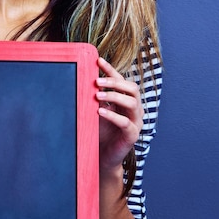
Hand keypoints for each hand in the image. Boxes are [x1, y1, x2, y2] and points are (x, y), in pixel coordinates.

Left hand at [96, 57, 143, 173]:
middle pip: (132, 88)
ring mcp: (136, 122)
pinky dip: (113, 116)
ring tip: (97, 95)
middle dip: (115, 82)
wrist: (103, 158)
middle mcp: (134, 109)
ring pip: (132, 102)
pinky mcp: (132, 135)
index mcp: (127, 101)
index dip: (111, 70)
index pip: (122, 80)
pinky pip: (126, 122)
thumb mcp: (96, 111)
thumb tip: (82, 80)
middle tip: (97, 81)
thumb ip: (95, 98)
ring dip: (114, 96)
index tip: (98, 61)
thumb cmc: (100, 133)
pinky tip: (100, 112)